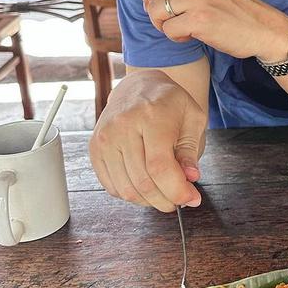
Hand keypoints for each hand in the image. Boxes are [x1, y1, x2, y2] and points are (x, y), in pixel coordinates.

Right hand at [90, 70, 205, 212]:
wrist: (139, 86)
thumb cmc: (169, 102)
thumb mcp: (192, 118)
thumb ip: (191, 149)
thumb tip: (190, 177)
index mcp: (151, 116)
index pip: (159, 167)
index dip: (176, 190)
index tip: (192, 198)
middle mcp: (123, 127)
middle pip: (143, 182)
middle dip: (166, 199)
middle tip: (181, 199)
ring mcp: (105, 138)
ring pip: (127, 189)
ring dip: (149, 200)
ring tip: (165, 193)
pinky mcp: (95, 149)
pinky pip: (112, 186)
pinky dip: (132, 194)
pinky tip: (146, 186)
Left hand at [143, 0, 287, 61]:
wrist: (264, 29)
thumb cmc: (237, 11)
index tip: (161, 7)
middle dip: (155, 12)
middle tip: (171, 23)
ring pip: (156, 11)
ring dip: (164, 25)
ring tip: (182, 29)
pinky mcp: (200, 19)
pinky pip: (168, 29)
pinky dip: (176, 37)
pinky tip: (191, 36)